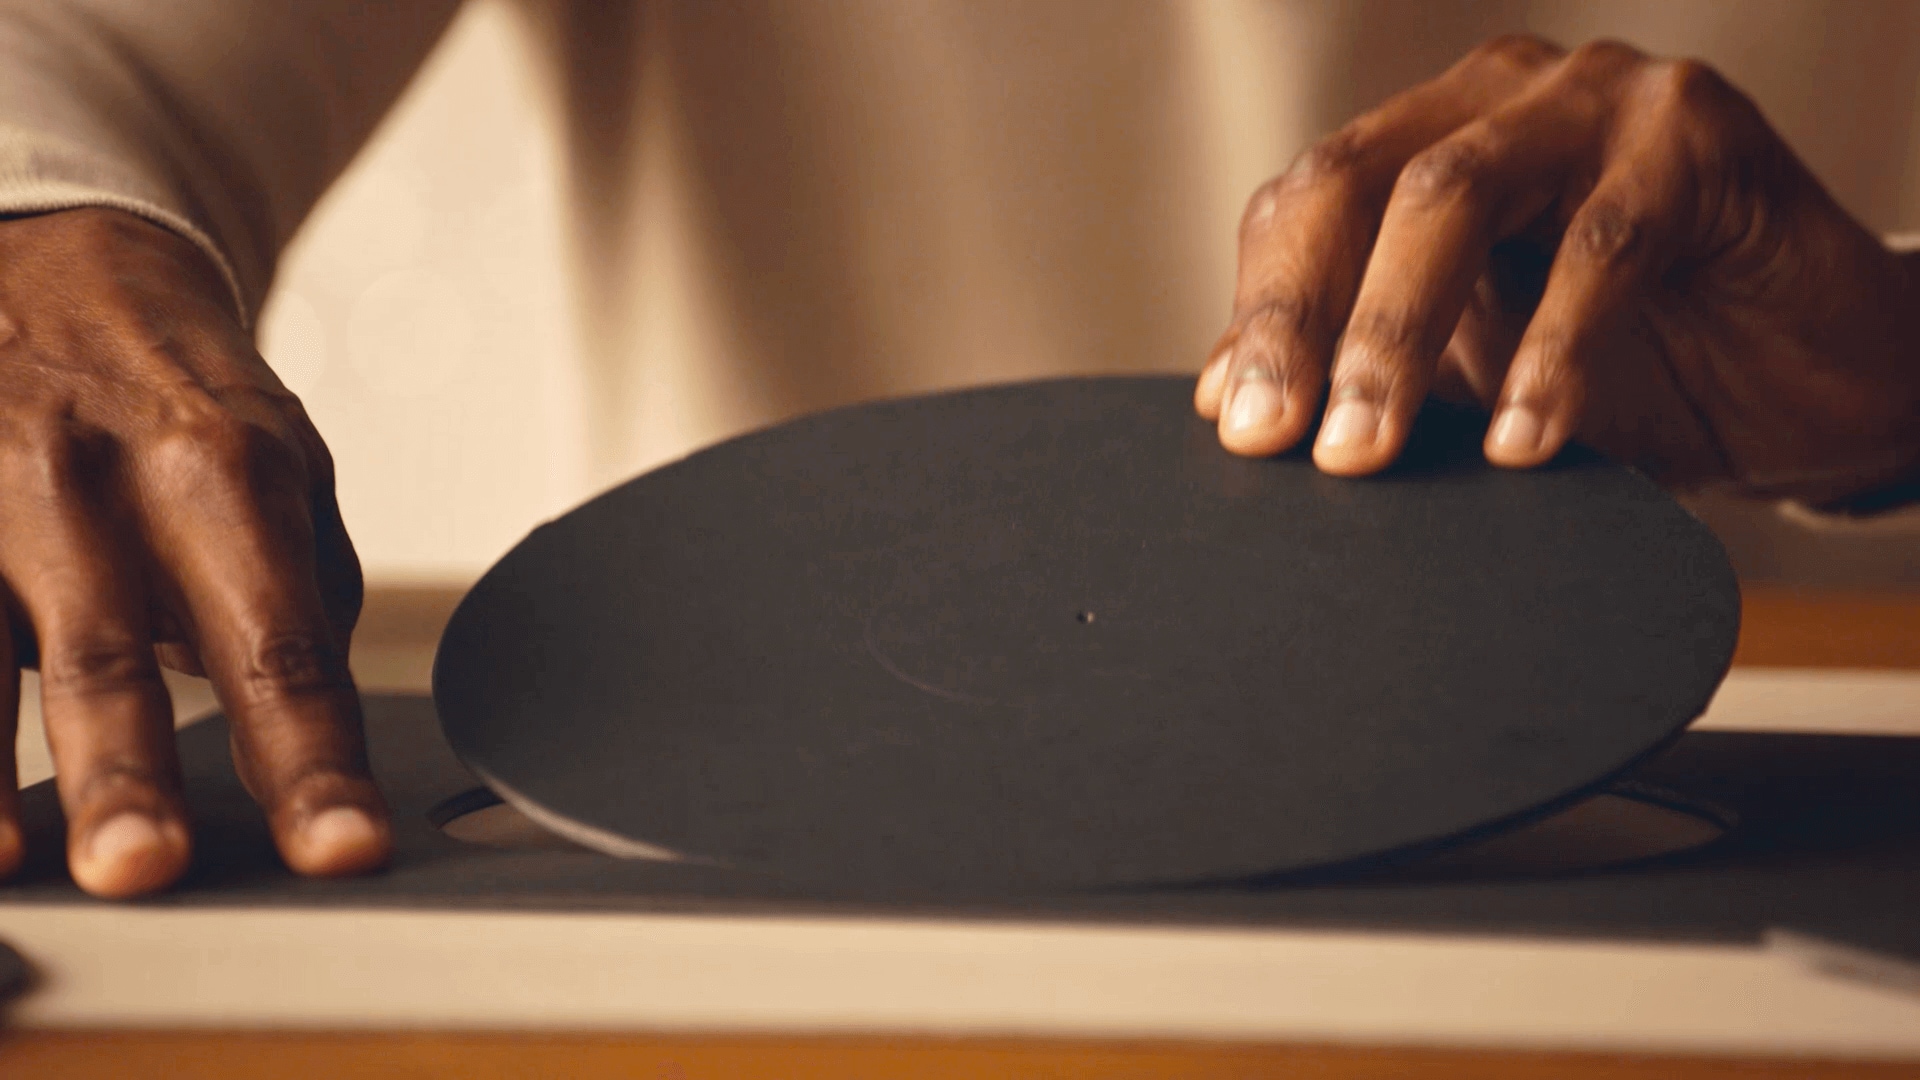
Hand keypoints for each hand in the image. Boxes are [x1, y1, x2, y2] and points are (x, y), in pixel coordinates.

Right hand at [0, 208, 388, 896]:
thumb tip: (315, 736)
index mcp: (225, 472)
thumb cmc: (176, 395)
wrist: (55, 257)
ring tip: (15, 863)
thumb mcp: (277, 462)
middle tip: (146, 867)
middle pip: (112, 647)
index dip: (313, 758)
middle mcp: (94, 477)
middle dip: (126, 767)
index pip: (282, 645)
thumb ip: (301, 593)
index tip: (343, 849)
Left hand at [1196, 35, 1919, 504]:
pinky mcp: (1695, 139)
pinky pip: (1600, 246)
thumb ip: (1368, 371)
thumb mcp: (1474, 379)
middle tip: (1281, 442)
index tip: (1237, 428)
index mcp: (1428, 140)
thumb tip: (1231, 407)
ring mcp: (1595, 103)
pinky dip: (1549, 353)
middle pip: (1355, 183)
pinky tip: (1520, 444)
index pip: (1308, 204)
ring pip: (1452, 195)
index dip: (1264, 310)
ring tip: (1366, 450)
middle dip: (1305, 319)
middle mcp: (1497, 102)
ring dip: (1394, 333)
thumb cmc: (1639, 369)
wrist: (1813, 385)